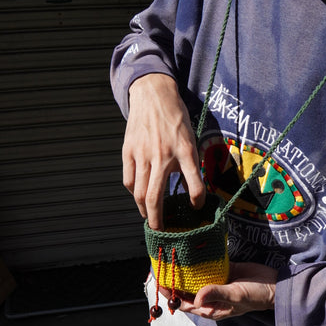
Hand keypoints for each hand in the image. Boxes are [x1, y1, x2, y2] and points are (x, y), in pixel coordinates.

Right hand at [122, 73, 205, 229]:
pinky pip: (129, 180)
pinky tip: (140, 196)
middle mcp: (162, 155)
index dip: (197, 198)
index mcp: (184, 150)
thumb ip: (191, 164)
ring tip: (150, 217)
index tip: (196, 206)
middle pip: (155, 197)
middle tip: (161, 230)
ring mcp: (142, 154)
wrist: (153, 95)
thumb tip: (192, 190)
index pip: (194, 182)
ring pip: (139, 192)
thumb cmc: (175, 119)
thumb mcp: (190, 139)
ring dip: (144, 210)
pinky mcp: (128, 152)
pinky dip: (134, 192)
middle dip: (158, 220)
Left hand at [160, 262, 277, 319]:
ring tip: (171, 256)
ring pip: (194, 277)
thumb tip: (196, 297)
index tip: (159, 281)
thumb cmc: (256, 296)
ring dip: (184, 269)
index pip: (183, 303)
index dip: (170, 294)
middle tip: (161, 264)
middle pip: (186, 290)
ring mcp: (216, 283)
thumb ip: (216, 294)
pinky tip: (190, 250)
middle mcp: (209, 297)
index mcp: (210, 308)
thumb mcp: (236, 296)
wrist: (275, 285)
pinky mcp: (223, 271)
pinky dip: (199, 260)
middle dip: (174, 280)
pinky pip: (206, 266)